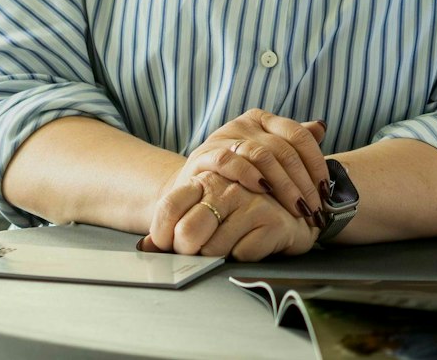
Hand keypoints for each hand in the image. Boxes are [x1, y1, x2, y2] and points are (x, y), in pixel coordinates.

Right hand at [145, 112, 329, 247]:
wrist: (193, 193)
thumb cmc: (236, 179)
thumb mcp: (267, 160)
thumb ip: (293, 145)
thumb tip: (321, 126)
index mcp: (263, 121)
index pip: (299, 135)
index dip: (316, 162)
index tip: (326, 190)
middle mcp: (244, 124)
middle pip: (284, 148)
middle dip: (303, 181)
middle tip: (314, 208)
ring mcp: (223, 137)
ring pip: (262, 155)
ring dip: (283, 184)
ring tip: (296, 207)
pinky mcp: (203, 155)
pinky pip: (229, 161)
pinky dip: (249, 175)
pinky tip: (263, 190)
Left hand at [146, 171, 315, 259]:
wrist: (292, 206)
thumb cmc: (243, 210)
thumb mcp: (207, 206)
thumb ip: (175, 223)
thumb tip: (144, 247)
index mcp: (206, 179)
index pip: (168, 207)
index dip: (162, 236)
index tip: (169, 245)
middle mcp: (227, 187)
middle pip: (187, 233)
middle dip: (188, 252)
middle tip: (196, 253)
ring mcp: (251, 202)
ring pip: (213, 249)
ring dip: (216, 257)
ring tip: (228, 247)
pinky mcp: (272, 221)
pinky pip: (241, 254)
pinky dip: (243, 257)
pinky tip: (252, 244)